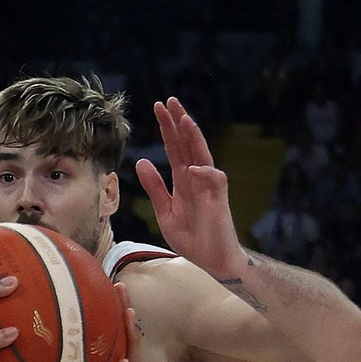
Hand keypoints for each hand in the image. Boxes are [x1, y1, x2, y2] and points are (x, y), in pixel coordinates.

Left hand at [136, 98, 244, 278]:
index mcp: (182, 180)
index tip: (158, 108)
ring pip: (203, 156)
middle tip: (169, 101)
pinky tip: (193, 167)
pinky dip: (205, 173)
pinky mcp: (219, 201)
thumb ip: (155, 187)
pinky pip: (216, 181)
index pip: (174, 148)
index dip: (167, 128)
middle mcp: (196, 178)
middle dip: (179, 123)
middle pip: (188, 145)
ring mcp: (209, 188)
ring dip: (195, 138)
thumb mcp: (164, 211)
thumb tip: (141, 161)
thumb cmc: (192, 237)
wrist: (212, 260)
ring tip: (185, 120)